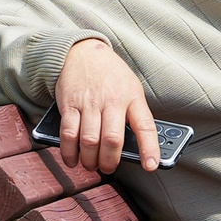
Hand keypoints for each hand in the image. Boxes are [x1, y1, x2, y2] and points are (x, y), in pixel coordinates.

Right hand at [55, 37, 159, 173]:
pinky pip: (69, 133)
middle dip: (109, 161)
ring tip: (91, 165)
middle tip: (107, 168)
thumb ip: (134, 114)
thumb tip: (135, 147)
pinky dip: (69, 152)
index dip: (149, 148)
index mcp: (133, 98)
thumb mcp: (132, 88)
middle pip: (112, 139)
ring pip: (90, 141)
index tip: (151, 166)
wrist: (84, 51)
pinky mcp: (70, 104)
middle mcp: (112, 101)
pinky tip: (72, 159)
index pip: (145, 126)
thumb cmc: (112, 76)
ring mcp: (89, 103)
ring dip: (89, 160)